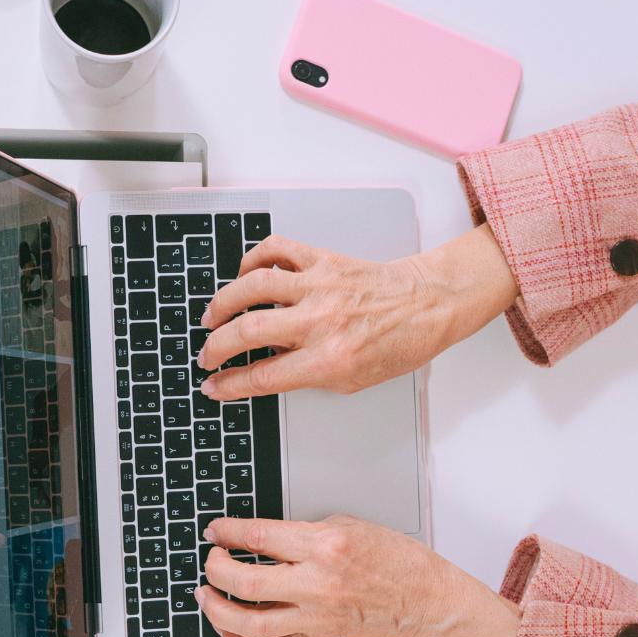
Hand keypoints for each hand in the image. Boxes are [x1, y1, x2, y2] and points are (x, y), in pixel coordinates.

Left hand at [194, 515, 520, 636]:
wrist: (423, 600)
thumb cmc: (394, 560)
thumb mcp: (348, 525)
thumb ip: (302, 531)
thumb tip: (258, 536)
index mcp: (325, 546)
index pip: (259, 537)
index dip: (227, 532)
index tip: (215, 532)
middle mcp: (317, 584)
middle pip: (245, 581)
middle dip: (215, 569)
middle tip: (211, 560)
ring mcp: (315, 617)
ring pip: (250, 622)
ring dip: (217, 609)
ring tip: (206, 594)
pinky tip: (228, 630)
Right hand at [196, 223, 518, 399]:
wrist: (430, 305)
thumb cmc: (398, 344)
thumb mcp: (352, 380)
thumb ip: (306, 377)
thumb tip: (263, 371)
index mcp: (330, 360)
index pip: (262, 376)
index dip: (229, 384)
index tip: (213, 385)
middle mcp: (321, 322)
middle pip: (247, 333)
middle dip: (216, 347)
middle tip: (208, 354)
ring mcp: (320, 286)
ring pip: (251, 287)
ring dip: (223, 303)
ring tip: (213, 316)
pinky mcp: (323, 260)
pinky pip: (274, 251)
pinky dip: (252, 260)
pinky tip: (246, 276)